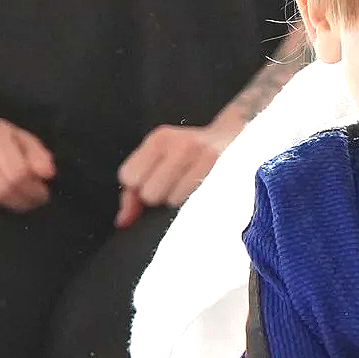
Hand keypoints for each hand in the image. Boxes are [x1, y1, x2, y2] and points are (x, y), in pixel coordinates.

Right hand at [0, 116, 54, 211]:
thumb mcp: (22, 139)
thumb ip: (39, 155)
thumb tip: (48, 173)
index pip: (17, 173)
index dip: (33, 189)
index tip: (42, 194)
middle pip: (0, 189)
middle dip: (20, 200)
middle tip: (30, 201)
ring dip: (2, 204)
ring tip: (9, 196)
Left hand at [115, 123, 234, 227]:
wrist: (236, 137)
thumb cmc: (191, 154)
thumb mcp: (159, 159)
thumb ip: (134, 190)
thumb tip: (122, 221)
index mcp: (160, 139)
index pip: (129, 177)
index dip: (138, 188)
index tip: (154, 184)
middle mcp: (182, 145)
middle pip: (150, 193)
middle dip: (161, 197)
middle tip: (177, 187)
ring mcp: (207, 159)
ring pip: (174, 201)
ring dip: (182, 203)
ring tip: (193, 191)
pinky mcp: (225, 174)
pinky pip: (198, 204)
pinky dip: (198, 205)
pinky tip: (205, 195)